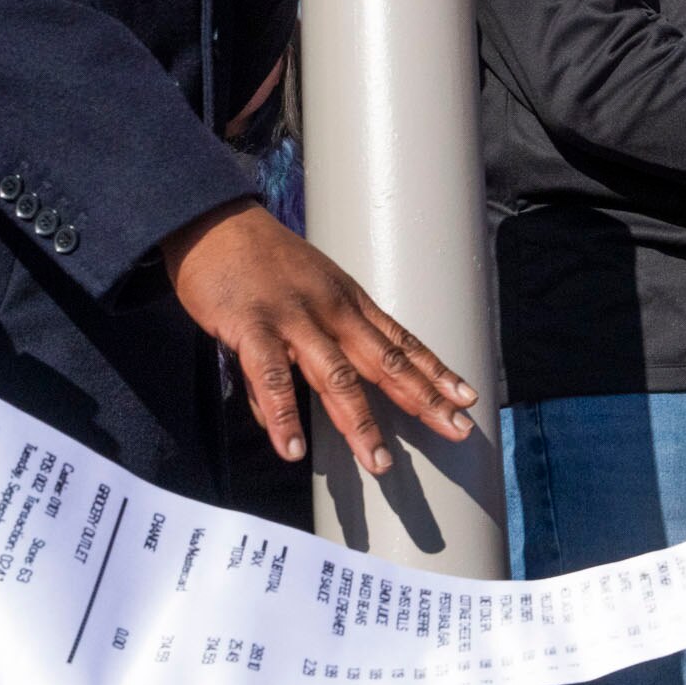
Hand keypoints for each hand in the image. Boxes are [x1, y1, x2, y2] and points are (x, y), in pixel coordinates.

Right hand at [162, 200, 477, 474]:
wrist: (216, 221)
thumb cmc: (261, 260)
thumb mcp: (304, 294)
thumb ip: (304, 355)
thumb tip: (288, 418)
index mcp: (350, 302)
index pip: (403, 342)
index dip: (437, 371)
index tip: (469, 398)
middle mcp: (333, 310)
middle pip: (387, 361)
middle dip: (424, 399)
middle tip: (457, 431)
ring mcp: (295, 319)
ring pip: (336, 376)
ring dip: (360, 422)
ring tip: (379, 463)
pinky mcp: (252, 327)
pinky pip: (271, 379)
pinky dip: (283, 416)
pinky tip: (294, 450)